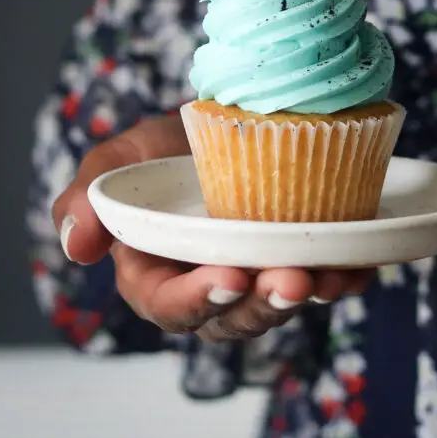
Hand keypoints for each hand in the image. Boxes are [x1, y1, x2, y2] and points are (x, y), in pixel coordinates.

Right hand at [52, 114, 372, 340]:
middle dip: (262, 304)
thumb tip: (77, 244)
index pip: (169, 306)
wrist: (221, 120)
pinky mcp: (300, 258)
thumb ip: (90, 195)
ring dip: (306, 296)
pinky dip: (343, 277)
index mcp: (157, 273)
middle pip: (233, 317)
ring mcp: (258, 274)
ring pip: (279, 305)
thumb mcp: (120, 159)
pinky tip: (359, 264)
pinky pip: (324, 281)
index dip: (197, 299)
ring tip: (327, 276)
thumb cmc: (162, 149)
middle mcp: (209, 284)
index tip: (227, 277)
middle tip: (289, 280)